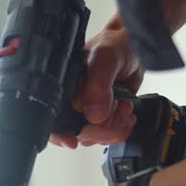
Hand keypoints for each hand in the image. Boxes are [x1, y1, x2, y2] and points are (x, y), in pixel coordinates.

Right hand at [51, 28, 144, 148]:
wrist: (133, 46)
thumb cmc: (115, 45)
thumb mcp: (105, 58)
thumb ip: (98, 85)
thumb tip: (93, 115)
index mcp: (62, 88)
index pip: (52, 120)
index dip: (61, 133)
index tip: (73, 139)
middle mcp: (71, 102)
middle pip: (77, 133)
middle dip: (101, 127)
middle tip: (115, 106)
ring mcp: (87, 111)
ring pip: (94, 137)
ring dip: (114, 127)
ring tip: (123, 105)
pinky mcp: (103, 116)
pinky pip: (107, 136)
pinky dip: (120, 128)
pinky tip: (125, 112)